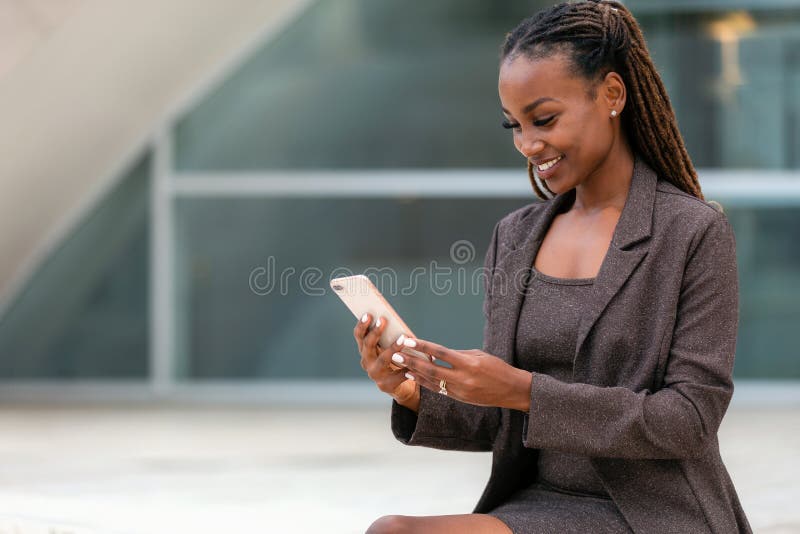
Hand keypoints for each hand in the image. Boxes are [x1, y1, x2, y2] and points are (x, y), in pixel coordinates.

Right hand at [353, 313, 417, 403]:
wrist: (400, 386)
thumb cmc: (396, 359)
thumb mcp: (389, 347)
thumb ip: (389, 336)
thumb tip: (396, 321)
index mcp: (365, 350)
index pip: (359, 335)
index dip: (362, 325)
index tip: (369, 314)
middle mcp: (366, 362)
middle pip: (367, 345)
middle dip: (375, 332)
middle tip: (383, 320)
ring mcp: (375, 374)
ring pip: (383, 359)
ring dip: (393, 348)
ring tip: (403, 338)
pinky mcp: (386, 385)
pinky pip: (398, 374)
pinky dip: (407, 365)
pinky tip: (415, 359)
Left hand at [389, 336, 532, 411]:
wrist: (511, 390)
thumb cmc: (496, 367)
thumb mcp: (478, 355)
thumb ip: (456, 355)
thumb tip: (436, 353)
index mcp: (469, 363)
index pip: (440, 353)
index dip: (422, 346)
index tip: (408, 340)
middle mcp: (463, 378)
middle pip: (431, 369)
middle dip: (412, 361)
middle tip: (396, 354)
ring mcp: (460, 391)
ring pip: (432, 381)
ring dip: (414, 372)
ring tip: (400, 365)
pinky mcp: (459, 398)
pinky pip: (438, 389)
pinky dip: (424, 382)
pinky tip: (413, 375)